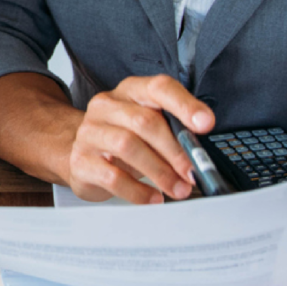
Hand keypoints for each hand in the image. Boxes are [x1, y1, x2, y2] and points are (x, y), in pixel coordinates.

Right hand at [63, 74, 214, 203]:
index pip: (159, 88)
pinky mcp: (80, 161)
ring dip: (160, 172)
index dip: (184, 104)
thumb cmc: (123, 139)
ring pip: (127, 146)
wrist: (81, 153)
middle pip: (145, 121)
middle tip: (193, 172)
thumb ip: (173, 132)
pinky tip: (154, 198)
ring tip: (178, 189)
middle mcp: (107, 106)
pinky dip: (138, 191)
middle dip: (175, 150)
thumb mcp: (148, 128)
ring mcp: (90, 132)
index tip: (206, 124)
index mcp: (130, 91)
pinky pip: (112, 177)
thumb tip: (200, 155)